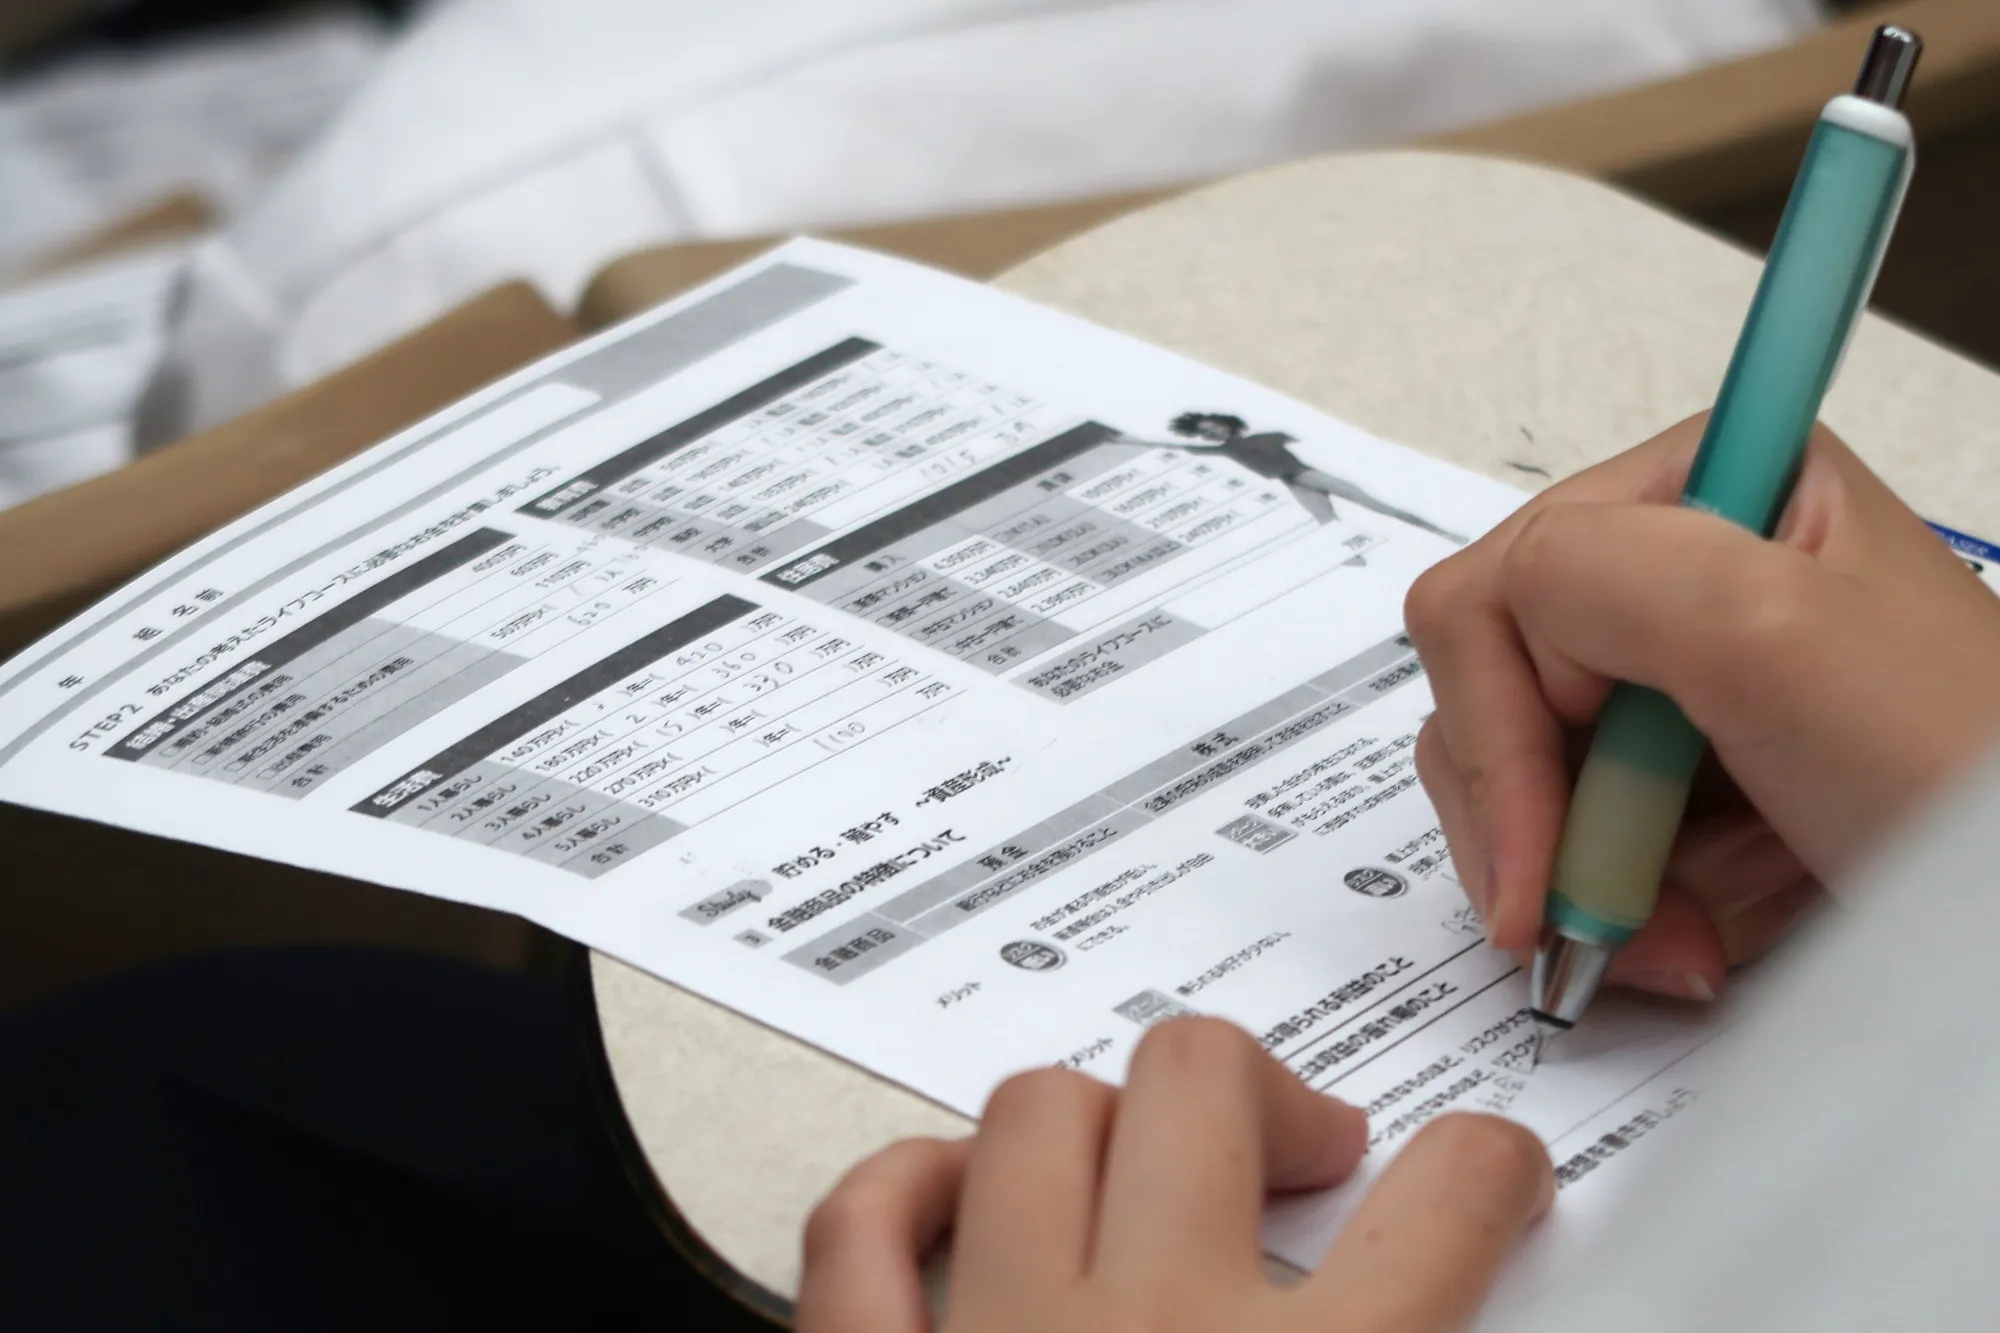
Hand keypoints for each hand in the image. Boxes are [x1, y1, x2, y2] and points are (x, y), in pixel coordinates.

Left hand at [798, 1018, 1550, 1332]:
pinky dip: (902, 1196)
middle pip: (1204, 1085)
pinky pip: (858, 1229)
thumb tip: (1477, 1304)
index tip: (1483, 1165)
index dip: (1482, 1168)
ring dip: (1093, 1131)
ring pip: (1036, 1117)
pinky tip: (949, 1208)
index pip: (1442, 1216)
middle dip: (1258, 1099)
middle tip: (1291, 1153)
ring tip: (1129, 1175)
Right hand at [1405, 415, 1999, 999]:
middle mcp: (1681, 580)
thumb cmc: (1967, 776)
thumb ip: (1595, 574)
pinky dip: (1638, 912)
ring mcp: (1687, 687)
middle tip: (1616, 917)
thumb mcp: (1771, 634)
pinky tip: (1719, 927)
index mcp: (1698, 491)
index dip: (1499, 736)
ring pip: (1534, 790)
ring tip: (1701, 931)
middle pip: (1494, 701)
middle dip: (1551, 828)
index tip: (1541, 869)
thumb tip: (1482, 612)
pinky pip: (1593, 849)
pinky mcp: (1697, 782)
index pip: (1490, 597)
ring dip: (1601, 885)